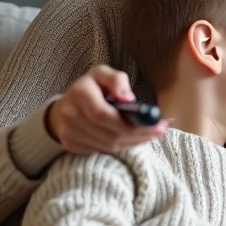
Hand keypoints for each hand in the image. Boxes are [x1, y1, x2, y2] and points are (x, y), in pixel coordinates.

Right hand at [45, 66, 166, 153]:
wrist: (66, 104)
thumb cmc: (92, 88)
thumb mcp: (104, 74)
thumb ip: (117, 80)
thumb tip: (128, 99)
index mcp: (79, 92)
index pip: (103, 114)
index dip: (130, 123)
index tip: (155, 124)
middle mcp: (69, 113)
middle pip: (109, 134)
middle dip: (138, 134)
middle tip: (160, 131)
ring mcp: (67, 131)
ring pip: (108, 145)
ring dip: (132, 142)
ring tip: (148, 134)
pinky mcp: (69, 144)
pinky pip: (101, 150)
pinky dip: (120, 147)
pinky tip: (130, 139)